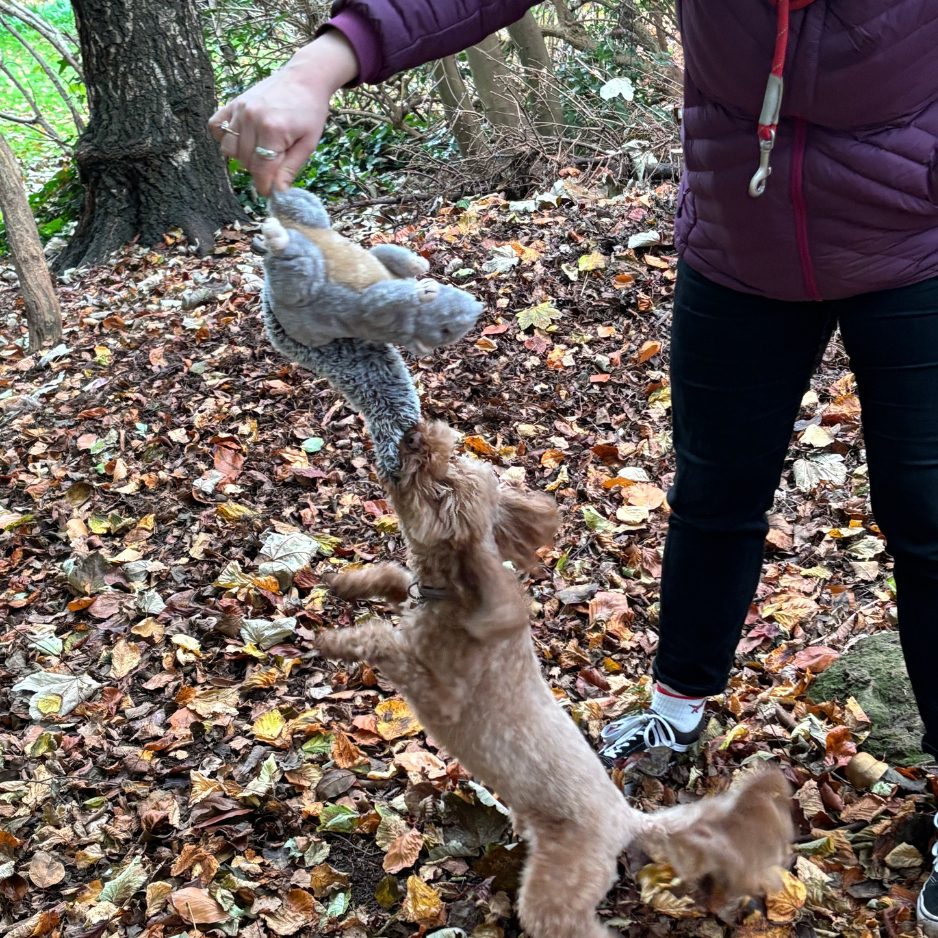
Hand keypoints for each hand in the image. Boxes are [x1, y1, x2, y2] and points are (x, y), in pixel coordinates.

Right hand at [209, 30, 358, 194]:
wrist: (304, 78)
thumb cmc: (310, 112)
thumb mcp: (308, 144)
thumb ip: (290, 169)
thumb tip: (278, 193)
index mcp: (273, 130)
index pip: (261, 170)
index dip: (265, 186)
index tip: (270, 191)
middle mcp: (252, 118)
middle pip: (245, 162)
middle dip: (259, 170)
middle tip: (274, 163)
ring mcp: (240, 109)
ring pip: (229, 149)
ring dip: (243, 157)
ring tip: (260, 150)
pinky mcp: (233, 103)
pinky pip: (216, 127)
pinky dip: (224, 138)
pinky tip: (241, 139)